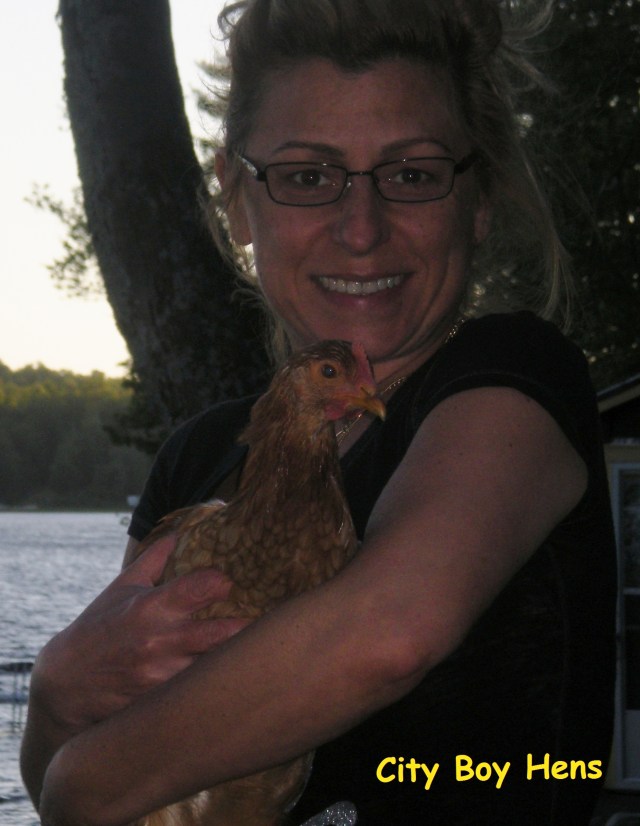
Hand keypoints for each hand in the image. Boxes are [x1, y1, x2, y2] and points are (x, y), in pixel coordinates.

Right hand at [31, 535, 247, 732]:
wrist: (65, 685)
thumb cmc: (96, 629)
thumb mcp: (120, 589)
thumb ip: (152, 561)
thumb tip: (175, 534)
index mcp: (151, 607)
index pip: (199, 587)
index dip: (220, 581)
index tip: (227, 582)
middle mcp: (160, 641)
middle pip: (220, 633)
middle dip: (243, 626)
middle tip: (254, 619)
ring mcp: (163, 675)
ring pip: (215, 666)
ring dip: (233, 656)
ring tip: (250, 647)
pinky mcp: (162, 701)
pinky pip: (198, 690)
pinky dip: (213, 681)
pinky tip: (226, 674)